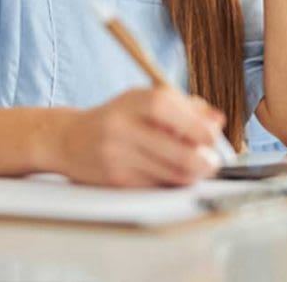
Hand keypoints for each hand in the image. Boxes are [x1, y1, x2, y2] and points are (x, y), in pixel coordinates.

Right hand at [53, 88, 225, 186]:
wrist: (68, 140)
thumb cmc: (117, 117)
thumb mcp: (144, 100)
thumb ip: (183, 106)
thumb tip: (217, 120)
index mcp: (131, 101)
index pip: (166, 108)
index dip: (196, 124)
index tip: (212, 136)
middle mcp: (121, 127)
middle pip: (176, 150)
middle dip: (204, 161)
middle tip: (212, 162)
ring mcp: (117, 156)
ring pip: (171, 174)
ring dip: (192, 174)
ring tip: (196, 168)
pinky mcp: (116, 181)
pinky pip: (157, 186)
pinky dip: (170, 182)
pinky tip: (169, 173)